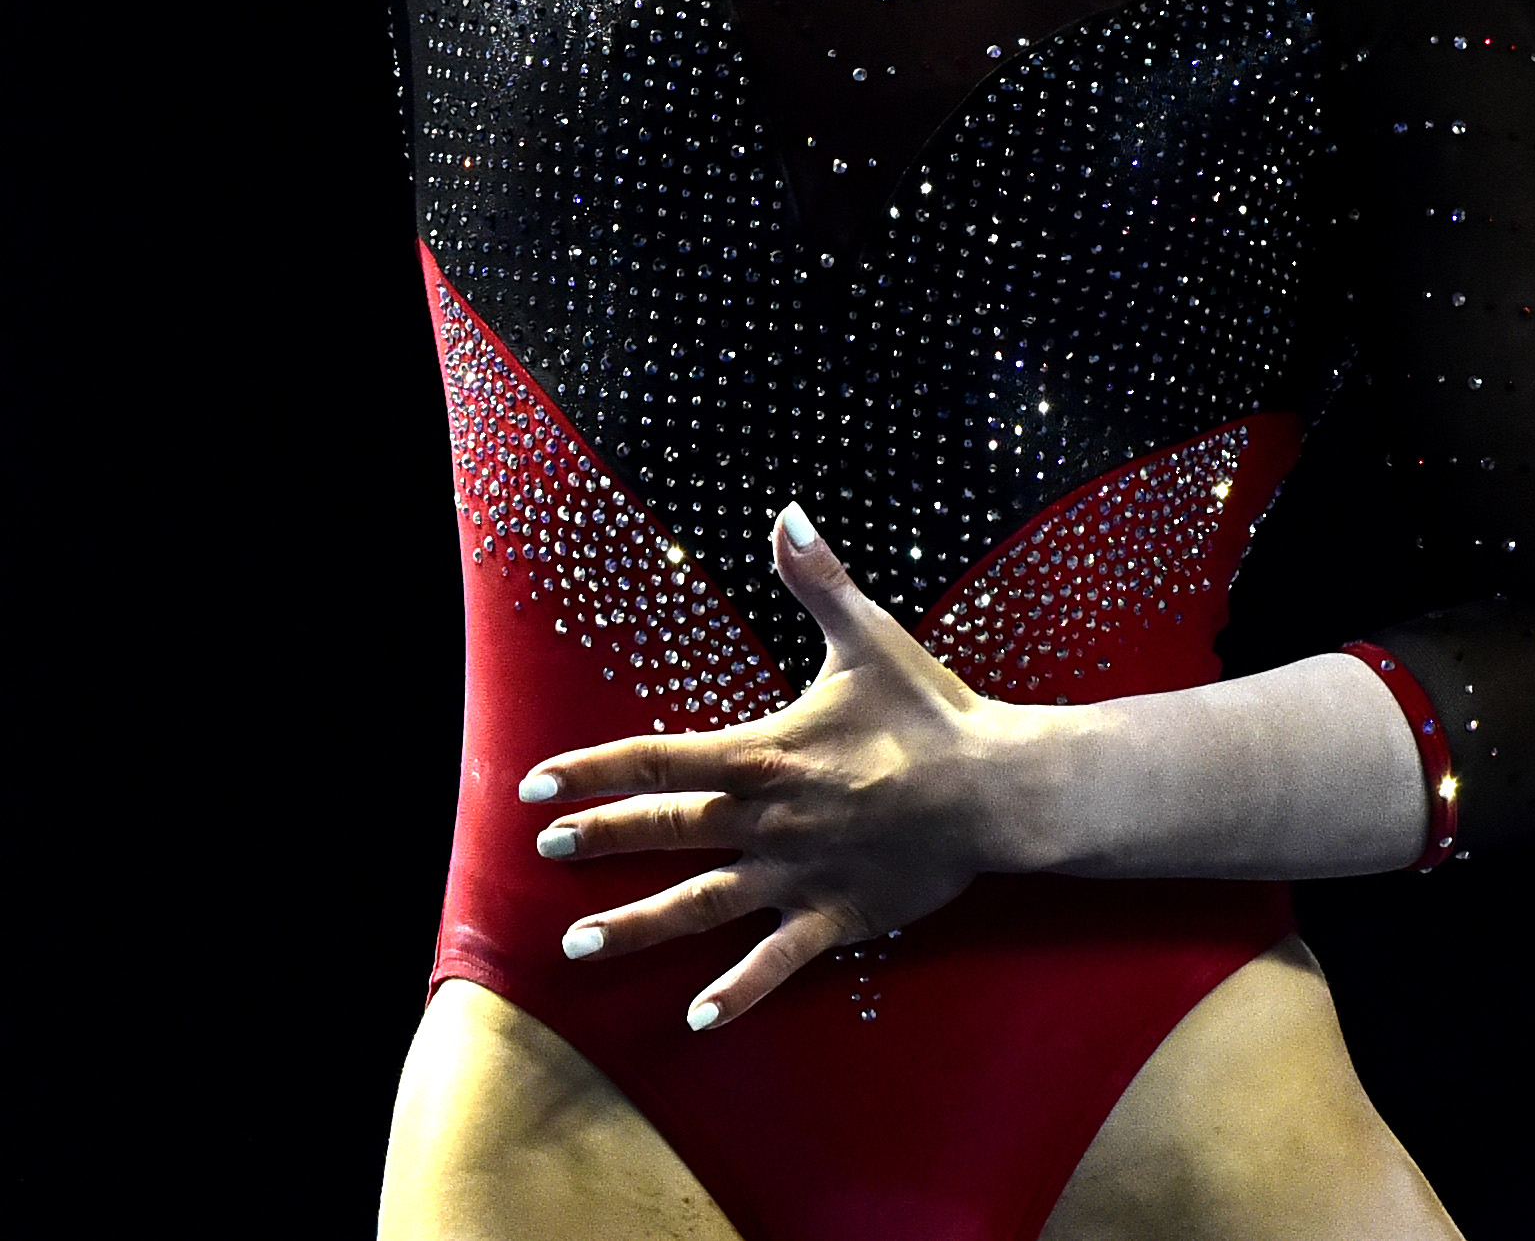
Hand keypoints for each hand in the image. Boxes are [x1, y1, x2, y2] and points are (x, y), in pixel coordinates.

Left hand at [520, 505, 1070, 1030]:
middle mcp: (769, 820)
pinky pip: (777, 961)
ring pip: (701, 904)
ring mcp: (798, 876)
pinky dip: (738, 992)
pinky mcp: (835, 917)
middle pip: (666, 829)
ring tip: (578, 945)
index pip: (659, 759)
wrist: (998, 788)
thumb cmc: (931, 711)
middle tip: (543, 850)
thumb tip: (786, 513)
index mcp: (766, 754)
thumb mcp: (868, 638)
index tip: (536, 782)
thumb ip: (818, 580)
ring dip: (637, 925)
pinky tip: (697, 1020)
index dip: (594, 770)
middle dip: (600, 838)